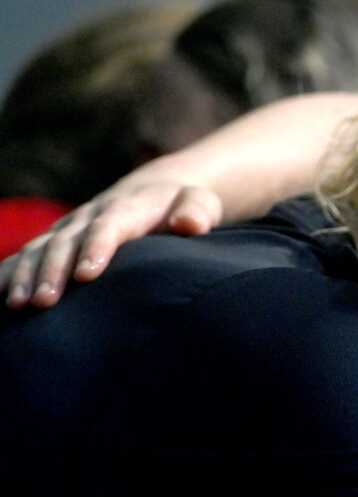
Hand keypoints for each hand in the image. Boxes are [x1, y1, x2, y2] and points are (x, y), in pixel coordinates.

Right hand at [1, 164, 222, 308]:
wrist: (153, 192)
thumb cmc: (181, 206)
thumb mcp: (200, 203)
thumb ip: (196, 211)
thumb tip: (190, 224)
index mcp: (126, 208)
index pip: (109, 226)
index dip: (96, 247)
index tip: (87, 274)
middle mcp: (90, 216)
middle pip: (66, 241)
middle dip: (53, 270)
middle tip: (46, 301)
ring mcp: (70, 228)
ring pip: (41, 249)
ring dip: (28, 276)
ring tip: (20, 305)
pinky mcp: (57, 241)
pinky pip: (27, 256)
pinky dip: (10, 272)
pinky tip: (0, 297)